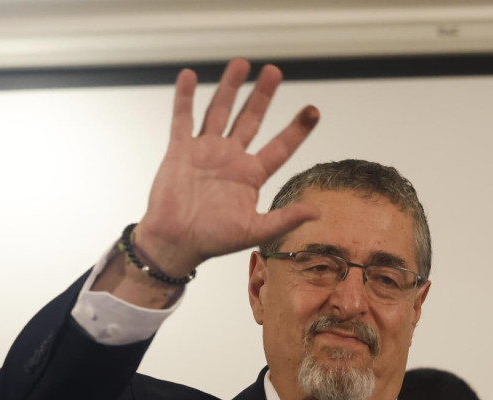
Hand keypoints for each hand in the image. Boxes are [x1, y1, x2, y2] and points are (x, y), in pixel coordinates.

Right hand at [135, 58, 320, 275]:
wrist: (174, 243)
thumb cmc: (212, 241)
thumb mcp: (254, 231)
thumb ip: (284, 219)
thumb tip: (317, 212)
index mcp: (250, 175)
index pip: (280, 146)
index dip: (297, 129)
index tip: (313, 109)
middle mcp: (230, 158)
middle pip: (250, 119)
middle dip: (262, 96)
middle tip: (274, 71)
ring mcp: (205, 151)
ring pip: (219, 111)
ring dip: (229, 87)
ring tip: (241, 63)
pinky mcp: (180, 151)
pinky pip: (182, 119)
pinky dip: (184, 98)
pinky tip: (188, 75)